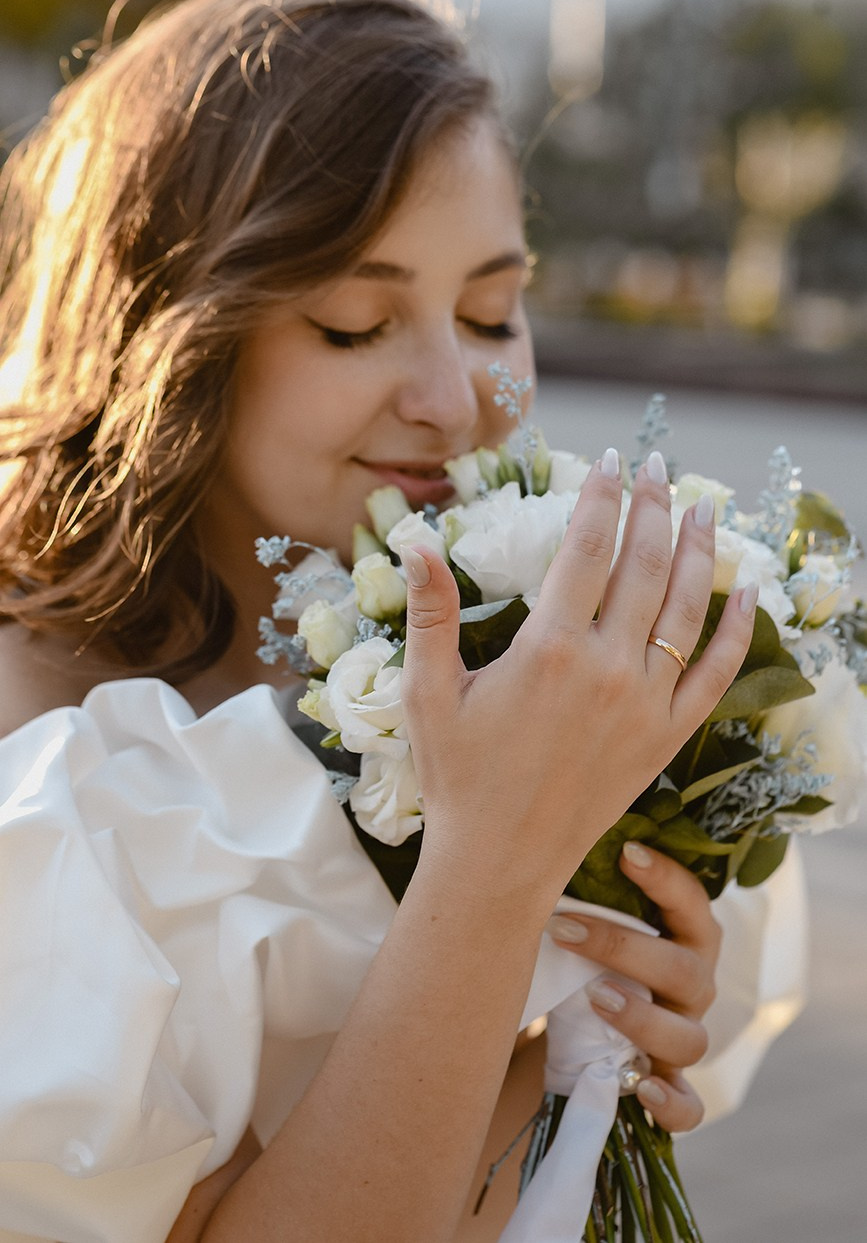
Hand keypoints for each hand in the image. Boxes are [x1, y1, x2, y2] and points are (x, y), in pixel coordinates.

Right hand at [400, 451, 756, 909]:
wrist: (500, 860)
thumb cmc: (456, 775)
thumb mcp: (427, 691)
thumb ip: (430, 612)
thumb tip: (416, 541)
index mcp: (549, 649)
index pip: (587, 547)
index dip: (601, 496)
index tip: (610, 461)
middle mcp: (607, 668)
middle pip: (643, 565)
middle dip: (653, 507)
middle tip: (658, 467)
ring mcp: (645, 704)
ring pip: (685, 609)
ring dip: (698, 551)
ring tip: (704, 508)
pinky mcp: (665, 737)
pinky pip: (714, 675)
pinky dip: (734, 631)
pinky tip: (747, 595)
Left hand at [548, 843, 719, 1131]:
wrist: (573, 1034)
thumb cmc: (584, 958)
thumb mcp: (587, 921)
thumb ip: (580, 886)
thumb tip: (534, 835)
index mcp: (685, 937)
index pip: (692, 902)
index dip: (666, 877)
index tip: (625, 850)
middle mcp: (693, 987)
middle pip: (685, 970)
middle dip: (625, 949)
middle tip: (566, 930)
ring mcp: (684, 1039)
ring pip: (689, 1038)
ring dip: (642, 1019)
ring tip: (594, 999)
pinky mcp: (670, 1090)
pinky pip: (687, 1107)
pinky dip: (670, 1102)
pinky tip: (640, 1088)